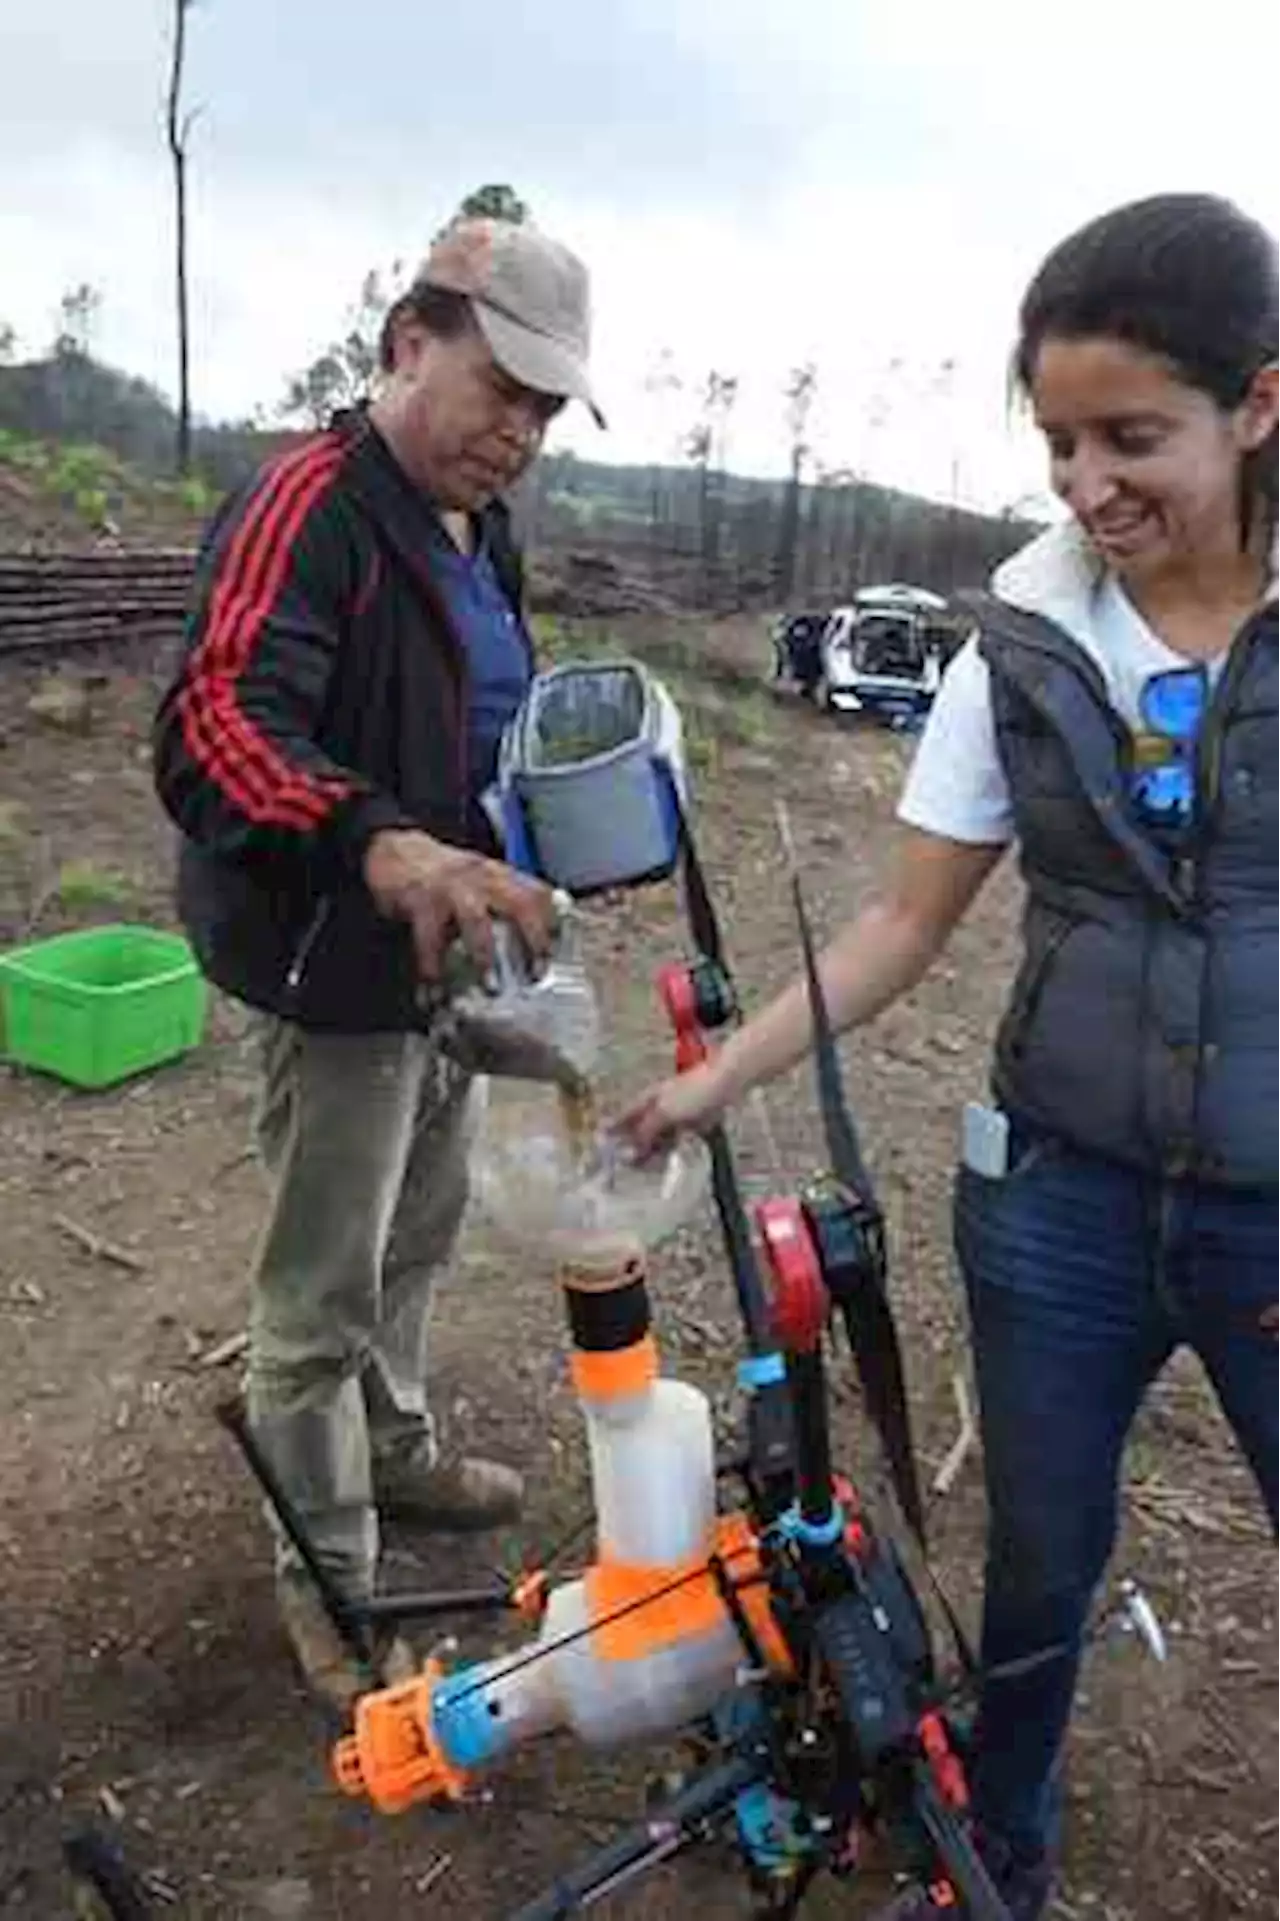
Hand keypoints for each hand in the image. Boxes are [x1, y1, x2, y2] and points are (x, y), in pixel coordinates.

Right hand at [363, 829, 556, 981]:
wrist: (393, 849)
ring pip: (476, 920)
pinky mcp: (421, 900)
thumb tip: (535, 940)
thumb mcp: (479, 880)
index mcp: (499, 874)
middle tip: (536, 975)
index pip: (538, 893)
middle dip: (533, 939)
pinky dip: (433, 968)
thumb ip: (505, 903)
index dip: (551, 923)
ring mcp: (451, 887)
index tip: (554, 954)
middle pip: (520, 903)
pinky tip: (434, 990)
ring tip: (491, 988)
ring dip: (486, 956)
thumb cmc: (442, 876)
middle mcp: (481, 877)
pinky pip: (430, 938)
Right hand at [614, 1060, 729, 1159]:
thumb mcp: (665, 1113)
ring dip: (651, 1152)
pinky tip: (666, 1162)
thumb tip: (627, 1152)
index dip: (612, 1131)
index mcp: (647, 1099)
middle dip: (632, 1146)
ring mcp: (676, 1115)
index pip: (624, 1117)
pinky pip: (675, 1140)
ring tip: (644, 1169)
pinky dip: (669, 1150)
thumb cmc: (693, 1093)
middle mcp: (658, 1107)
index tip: (601, 1147)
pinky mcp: (692, 1123)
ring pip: (658, 1137)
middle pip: (640, 1129)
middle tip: (625, 1167)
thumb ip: (646, 1132)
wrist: (727, 1082)